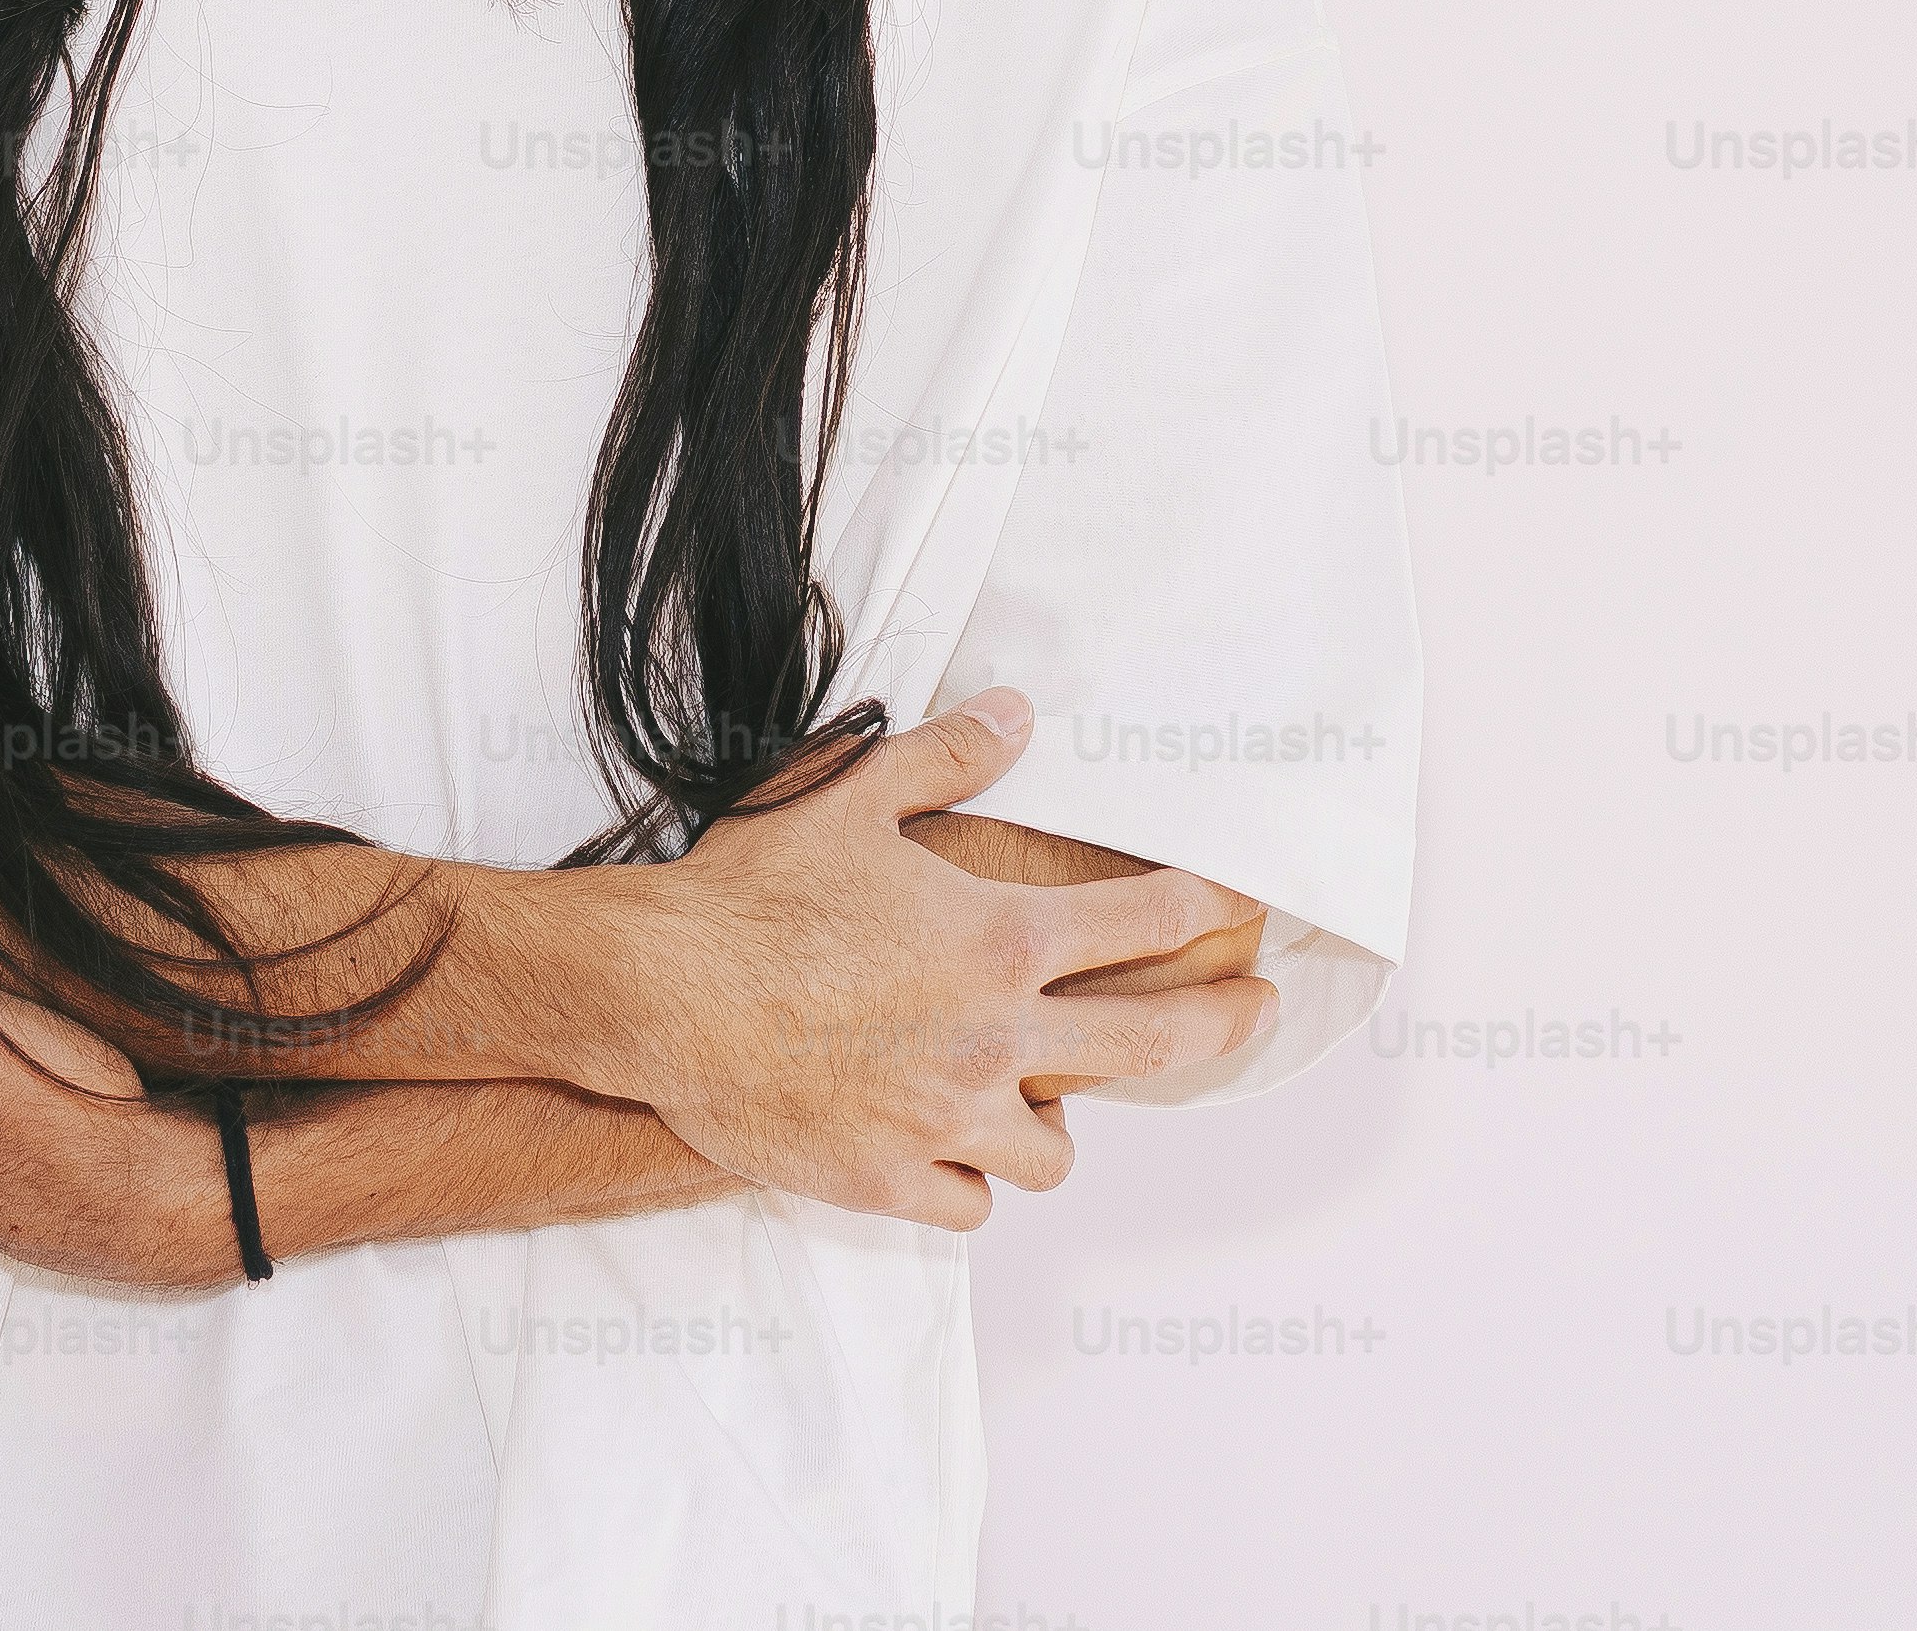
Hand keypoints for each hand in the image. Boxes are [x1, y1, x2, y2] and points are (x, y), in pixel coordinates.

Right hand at [520, 688, 1274, 1226]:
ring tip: (1044, 1100)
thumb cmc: (749, 892)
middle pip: (1153, 1044)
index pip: (1144, 924)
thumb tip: (1017, 711)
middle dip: (1224, 1023)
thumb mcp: (849, 795)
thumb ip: (948, 755)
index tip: (1240, 905)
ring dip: (1056, 1123)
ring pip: (1055, 1154)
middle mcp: (994, 1038)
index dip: (1204, 907)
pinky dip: (971, 1182)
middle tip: (1259, 1011)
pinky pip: (972, 1204)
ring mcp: (946, 1119)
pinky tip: (953, 1154)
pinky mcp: (889, 1179)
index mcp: (998, 939)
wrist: (657, 992)